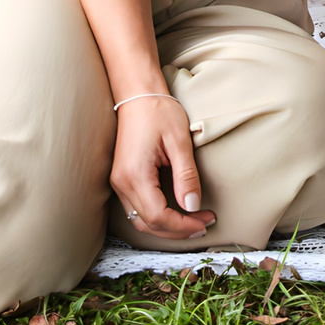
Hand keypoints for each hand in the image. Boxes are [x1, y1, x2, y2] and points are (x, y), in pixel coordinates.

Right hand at [110, 96, 214, 241]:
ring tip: (194, 220)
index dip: (183, 225)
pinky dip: (157, 216)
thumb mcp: (179, 142)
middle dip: (178, 230)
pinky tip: (177, 211)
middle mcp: (122, 183)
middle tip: (205, 224)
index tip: (205, 221)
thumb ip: (186, 176)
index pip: (158, 216)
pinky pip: (138, 209)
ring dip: (167, 226)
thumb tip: (193, 206)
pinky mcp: (122, 180)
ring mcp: (119, 183)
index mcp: (135, 175)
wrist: (138, 95)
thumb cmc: (160, 112)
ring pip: (141, 220)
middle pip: (148, 224)